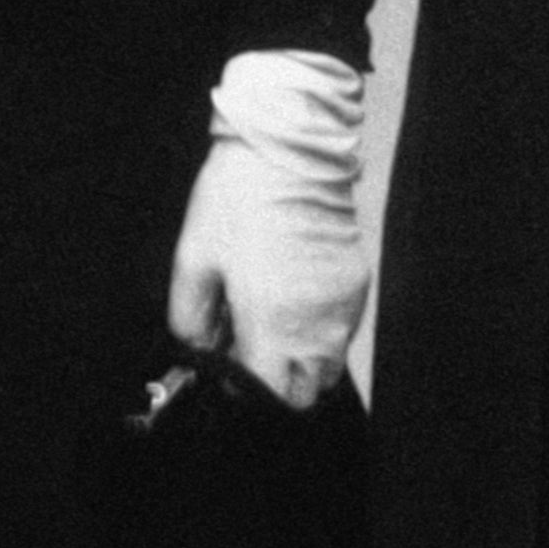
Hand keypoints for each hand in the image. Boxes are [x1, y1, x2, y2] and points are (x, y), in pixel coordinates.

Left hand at [164, 52, 368, 407]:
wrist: (289, 151)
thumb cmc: (236, 200)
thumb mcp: (193, 259)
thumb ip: (190, 320)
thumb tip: (199, 352)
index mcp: (271, 321)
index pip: (271, 396)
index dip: (246, 391)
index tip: (230, 367)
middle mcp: (315, 324)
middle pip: (306, 393)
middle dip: (277, 384)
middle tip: (249, 347)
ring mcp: (343, 307)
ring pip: (328, 367)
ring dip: (300, 362)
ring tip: (271, 321)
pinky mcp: (358, 287)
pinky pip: (342, 333)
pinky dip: (320, 332)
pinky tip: (294, 298)